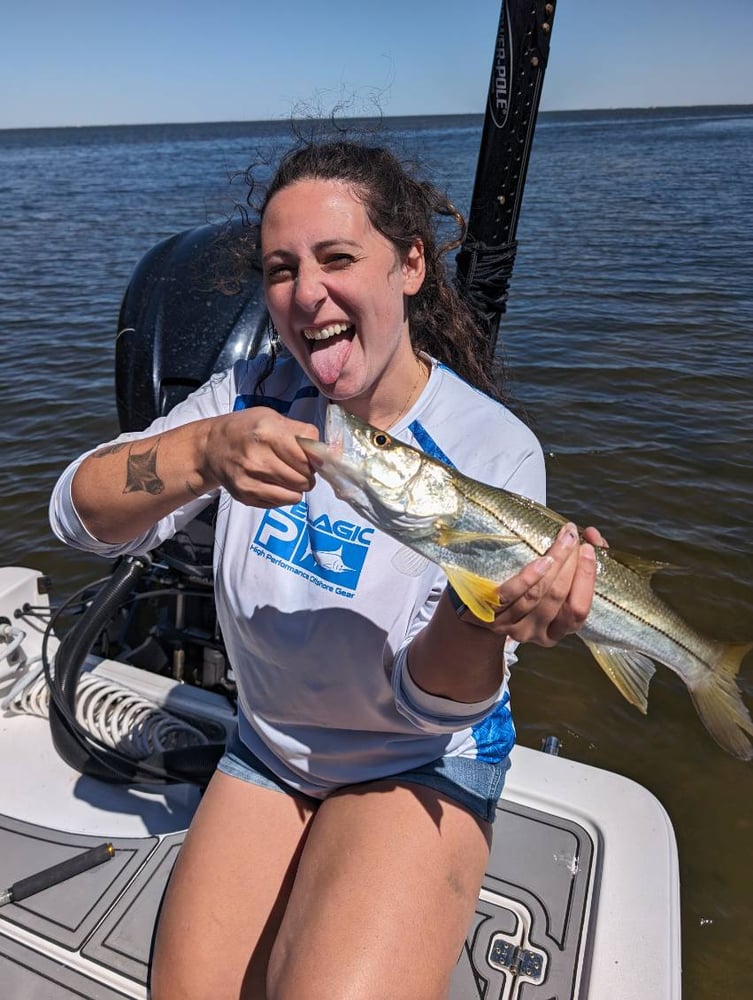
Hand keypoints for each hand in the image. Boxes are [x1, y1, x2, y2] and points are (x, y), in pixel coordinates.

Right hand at [203, 407, 318, 507]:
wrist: (212, 446)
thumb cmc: (247, 429)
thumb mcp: (274, 418)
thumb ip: (303, 433)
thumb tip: (326, 453)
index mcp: (268, 434)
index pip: (306, 460)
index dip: (314, 461)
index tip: (309, 458)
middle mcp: (257, 459)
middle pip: (303, 480)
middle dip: (307, 476)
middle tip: (298, 468)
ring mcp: (250, 480)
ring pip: (294, 496)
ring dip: (297, 488)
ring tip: (286, 475)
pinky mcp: (245, 496)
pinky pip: (280, 503)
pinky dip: (283, 495)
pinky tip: (274, 482)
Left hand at [461, 522, 605, 646]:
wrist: (475, 606)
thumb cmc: (524, 590)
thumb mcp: (551, 584)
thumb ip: (577, 564)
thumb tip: (593, 537)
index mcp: (555, 632)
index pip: (578, 612)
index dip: (587, 580)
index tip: (589, 549)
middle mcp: (535, 633)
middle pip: (559, 599)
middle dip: (571, 564)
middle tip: (574, 537)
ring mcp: (510, 625)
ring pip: (538, 595)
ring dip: (555, 563)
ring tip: (563, 539)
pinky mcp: (489, 613)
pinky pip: (512, 595)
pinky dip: (530, 577)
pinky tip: (543, 560)